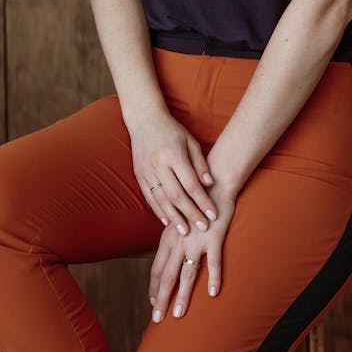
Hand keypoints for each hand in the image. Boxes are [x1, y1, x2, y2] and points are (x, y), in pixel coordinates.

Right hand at [130, 109, 217, 234]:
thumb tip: (210, 184)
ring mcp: (146, 170)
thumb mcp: (191, 142)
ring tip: (185, 231)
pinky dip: (158, 210)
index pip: (191, 184)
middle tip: (203, 227)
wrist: (144, 120)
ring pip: (161, 199)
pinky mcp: (138, 175)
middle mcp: (158, 164)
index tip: (213, 214)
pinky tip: (167, 221)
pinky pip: (149, 197)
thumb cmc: (172, 130)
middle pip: (176, 195)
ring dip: (174, 217)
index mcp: (173, 154)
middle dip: (191, 213)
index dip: (203, 201)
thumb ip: (200, 163)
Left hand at [148, 185, 235, 322]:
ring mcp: (196, 240)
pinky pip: (213, 262)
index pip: (156, 267)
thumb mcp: (181, 219)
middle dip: (161, 299)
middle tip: (156, 319)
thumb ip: (174, 238)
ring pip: (186, 273)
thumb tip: (170, 255)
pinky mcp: (213, 238)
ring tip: (178, 314)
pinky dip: (213, 278)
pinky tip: (214, 293)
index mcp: (169, 237)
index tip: (152, 303)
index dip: (153, 287)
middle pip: (166, 275)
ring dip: (182, 296)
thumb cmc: (199, 202)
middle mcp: (179, 241)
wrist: (216, 182)